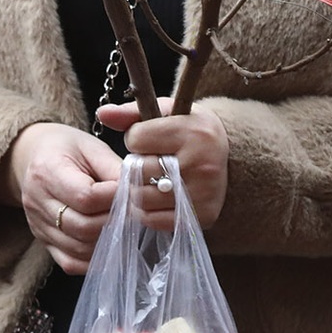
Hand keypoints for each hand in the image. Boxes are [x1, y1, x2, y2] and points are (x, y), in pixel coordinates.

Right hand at [0, 123, 121, 274]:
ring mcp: (37, 226)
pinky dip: (93, 259)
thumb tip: (137, 192)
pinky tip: (107, 245)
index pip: (85, 196)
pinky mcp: (43, 242)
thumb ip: (114, 169)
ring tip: (122, 225)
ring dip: (107, 242)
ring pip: (78, 248)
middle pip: (82, 226)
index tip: (132, 192)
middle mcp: (37, 202)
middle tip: (132, 212)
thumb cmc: (67, 149)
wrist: (34, 158)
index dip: (114, 198)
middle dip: (114, 221)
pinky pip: (70, 263)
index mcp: (48, 170)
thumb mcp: (91, 147)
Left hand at [97, 99, 228, 230]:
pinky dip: (147, 211)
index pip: (136, 139)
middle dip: (135, 166)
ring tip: (147, 180)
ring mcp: (204, 193)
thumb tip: (103, 114)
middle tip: (146, 162)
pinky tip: (154, 198)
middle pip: (138, 170)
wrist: (228, 156)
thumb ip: (131, 113)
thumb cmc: (190, 130)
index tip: (148, 139)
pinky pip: (155, 220)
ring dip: (137, 190)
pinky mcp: (203, 215)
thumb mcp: (167, 112)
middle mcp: (202, 164)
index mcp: (193, 132)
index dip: (136, 138)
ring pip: (143, 198)